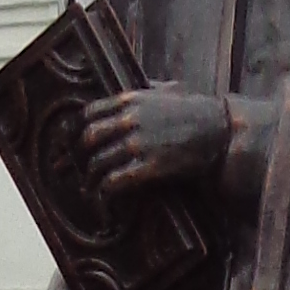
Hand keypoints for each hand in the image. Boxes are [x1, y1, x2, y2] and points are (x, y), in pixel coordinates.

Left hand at [73, 85, 232, 200]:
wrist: (219, 131)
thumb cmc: (196, 110)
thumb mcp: (167, 89)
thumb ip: (145, 89)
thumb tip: (135, 88)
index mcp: (130, 99)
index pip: (88, 113)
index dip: (74, 131)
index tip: (70, 144)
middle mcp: (130, 120)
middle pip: (88, 139)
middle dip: (78, 158)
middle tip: (76, 170)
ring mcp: (138, 143)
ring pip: (98, 163)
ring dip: (90, 181)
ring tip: (89, 190)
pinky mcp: (149, 167)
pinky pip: (115, 182)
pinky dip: (105, 194)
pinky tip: (105, 201)